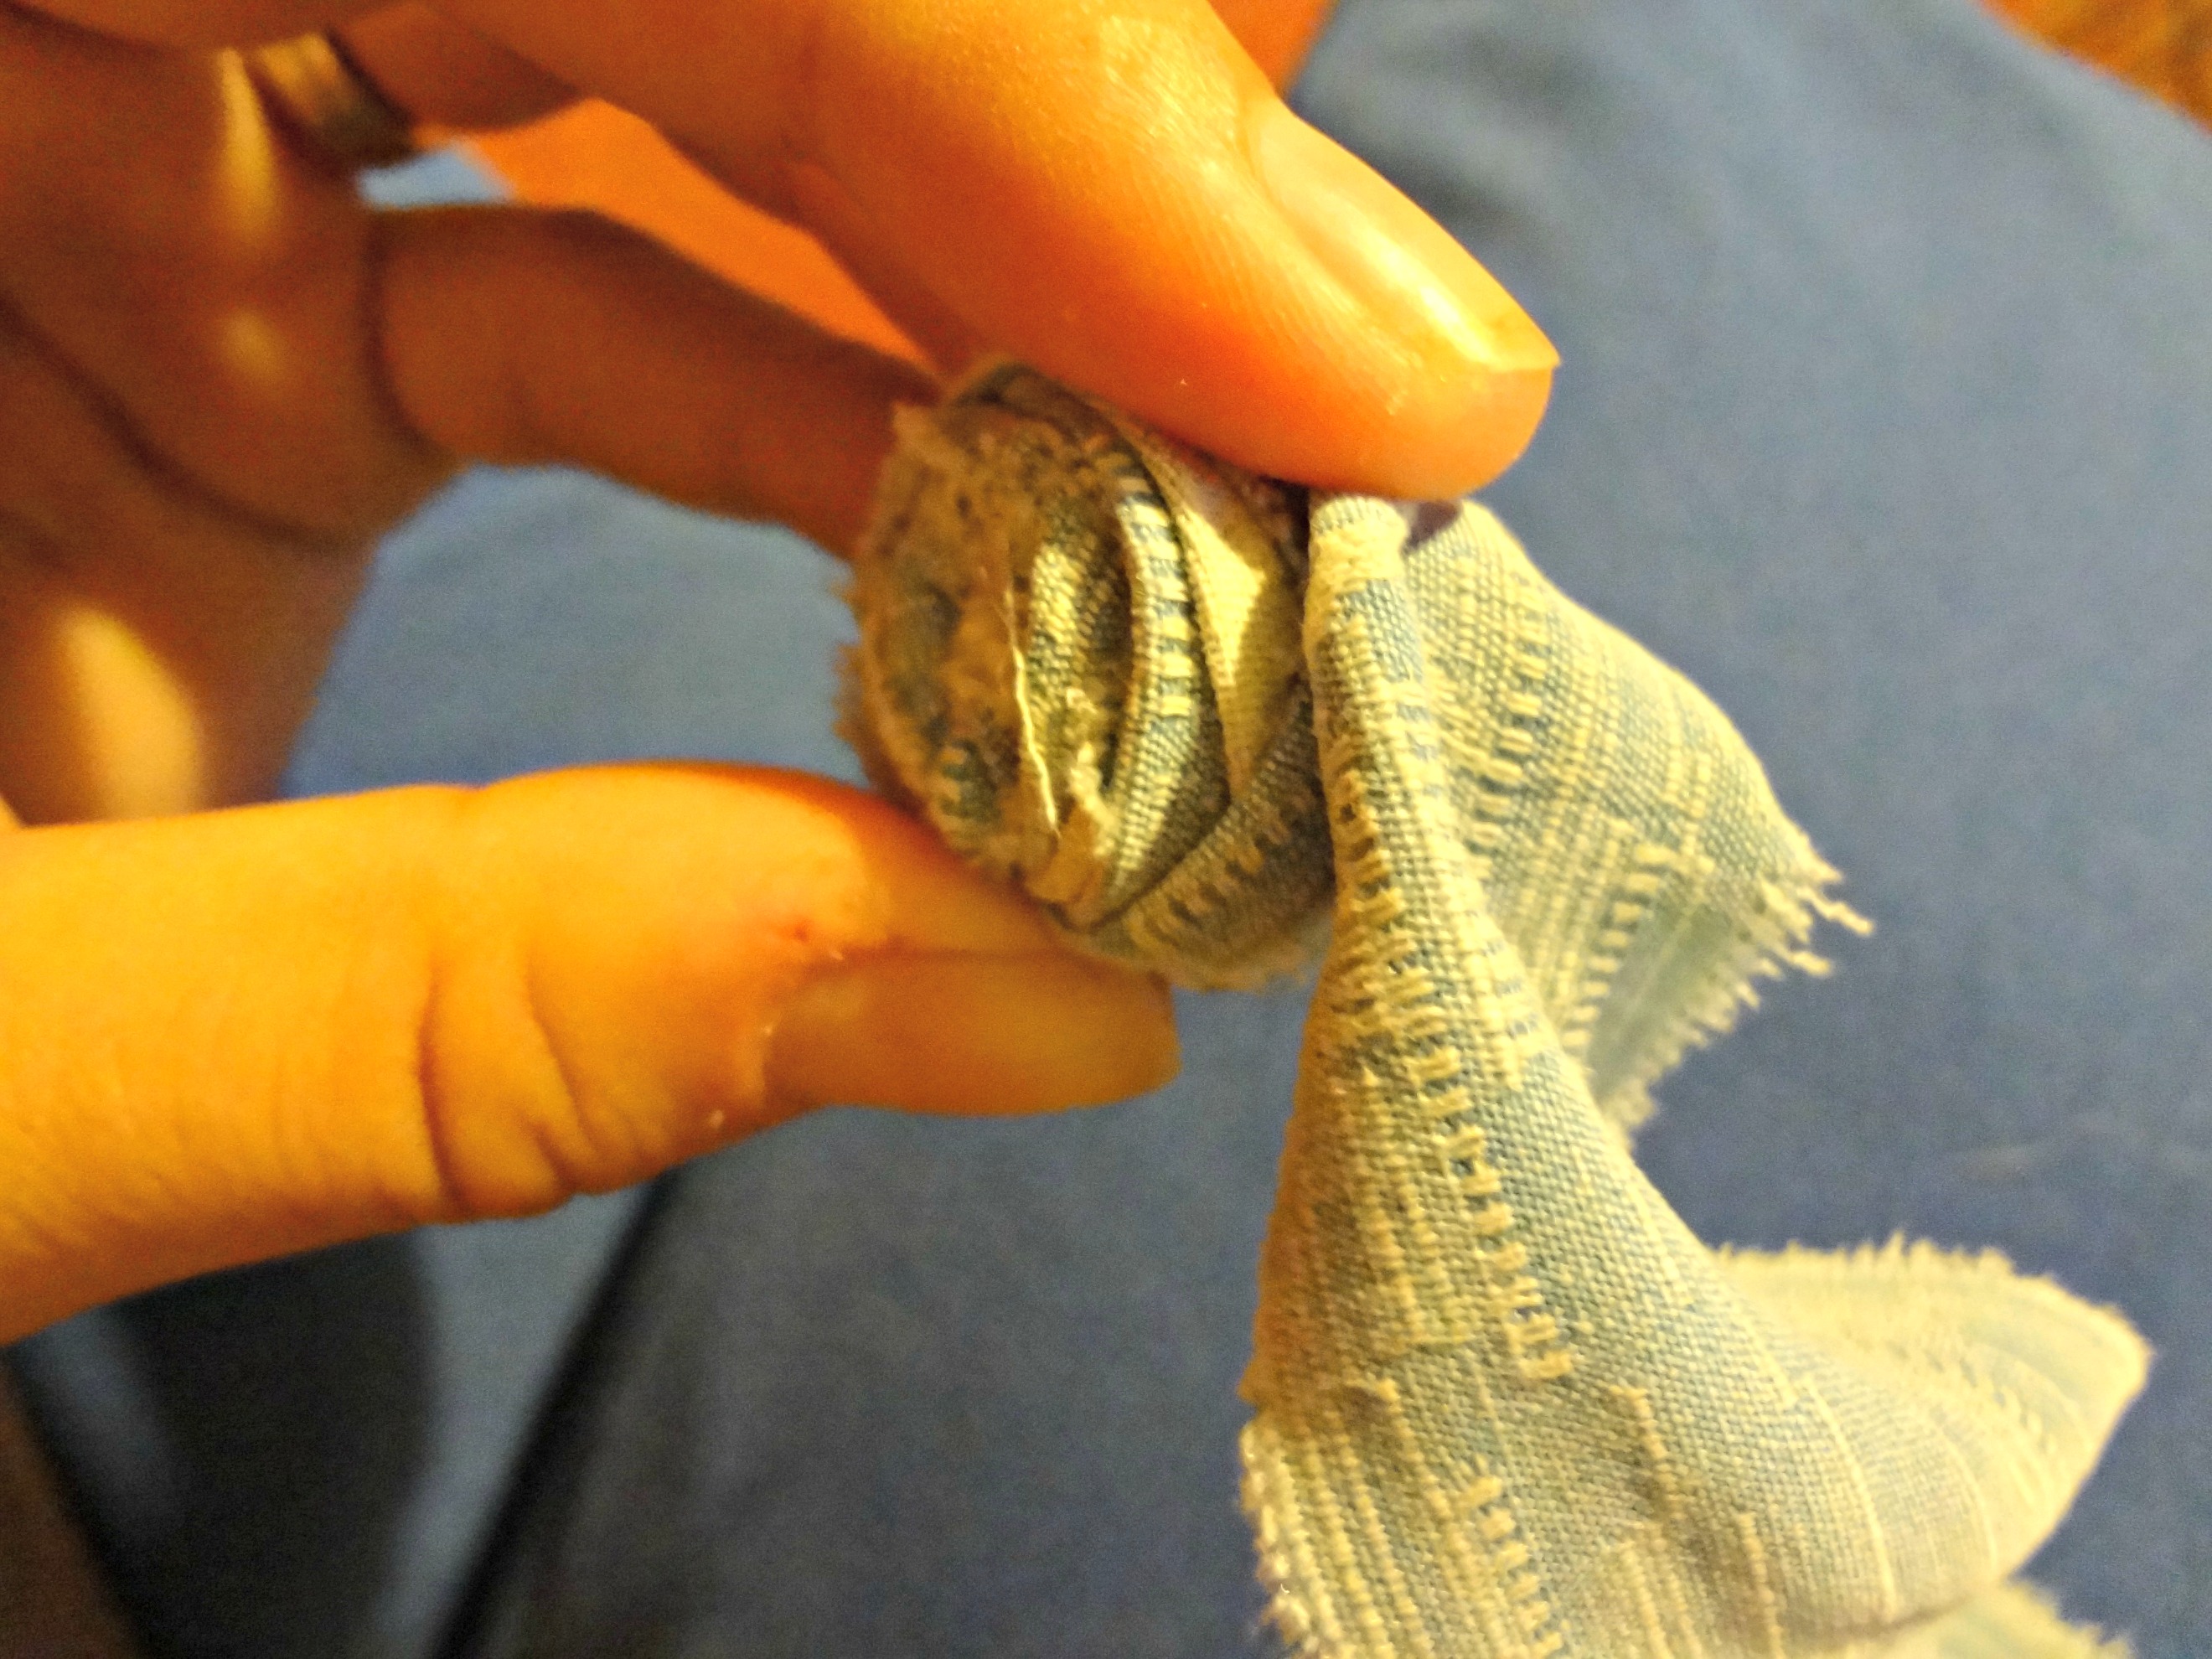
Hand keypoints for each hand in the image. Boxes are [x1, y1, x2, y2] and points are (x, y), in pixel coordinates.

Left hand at [0, 0, 1554, 1343]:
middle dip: (1040, 128)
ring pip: (667, 53)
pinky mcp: (211, 272)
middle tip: (1358, 402)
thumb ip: (432, 1012)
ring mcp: (100, 86)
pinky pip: (582, 262)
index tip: (1329, 349)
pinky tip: (982, 620)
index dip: (975, 68)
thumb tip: (1024, 1007)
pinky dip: (827, 435)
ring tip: (1204, 561)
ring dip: (979, 309)